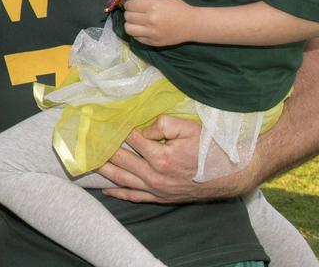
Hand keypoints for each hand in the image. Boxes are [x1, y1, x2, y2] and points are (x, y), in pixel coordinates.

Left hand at [96, 115, 247, 202]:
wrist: (233, 173)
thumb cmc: (211, 147)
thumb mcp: (187, 127)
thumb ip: (160, 124)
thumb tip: (140, 128)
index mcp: (160, 157)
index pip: (130, 140)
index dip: (116, 129)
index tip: (101, 120)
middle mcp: (155, 177)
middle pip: (120, 160)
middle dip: (102, 149)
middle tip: (85, 139)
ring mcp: (157, 190)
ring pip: (122, 180)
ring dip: (104, 170)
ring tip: (87, 161)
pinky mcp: (162, 198)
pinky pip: (135, 197)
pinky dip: (119, 193)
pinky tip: (105, 189)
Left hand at [121, 0, 196, 46]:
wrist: (192, 24)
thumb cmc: (178, 8)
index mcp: (153, 7)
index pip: (130, 5)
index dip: (128, 4)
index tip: (132, 4)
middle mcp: (150, 20)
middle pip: (128, 17)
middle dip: (129, 13)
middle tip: (135, 12)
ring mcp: (152, 33)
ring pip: (128, 29)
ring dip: (129, 24)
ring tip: (136, 22)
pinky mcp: (153, 42)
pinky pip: (136, 38)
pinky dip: (136, 33)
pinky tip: (142, 29)